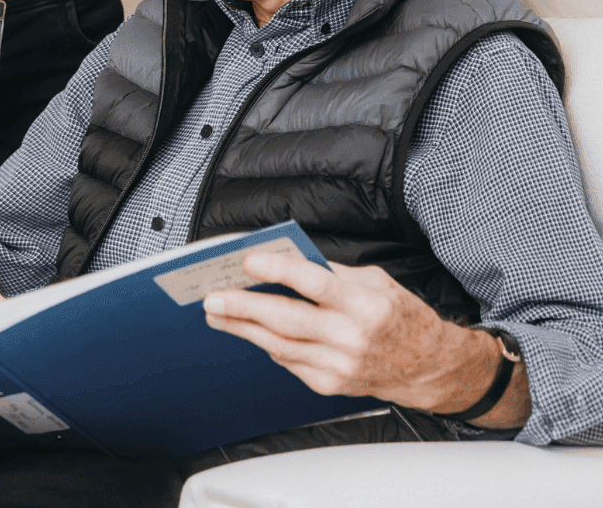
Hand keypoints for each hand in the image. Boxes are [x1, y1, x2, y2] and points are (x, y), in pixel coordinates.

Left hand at [203, 251, 528, 426]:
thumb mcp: (376, 282)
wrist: (430, 368)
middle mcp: (352, 337)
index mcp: (366, 304)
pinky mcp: (331, 384)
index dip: (279, 270)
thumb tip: (284, 259)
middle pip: (288, 320)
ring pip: (280, 345)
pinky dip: (266, 344)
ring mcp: (340, 365)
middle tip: (213, 296)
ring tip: (216, 313)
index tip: (249, 260)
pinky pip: (289, 362)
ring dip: (243, 328)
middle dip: (244, 307)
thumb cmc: (401, 317)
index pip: (314, 283)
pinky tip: (249, 331)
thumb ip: (331, 272)